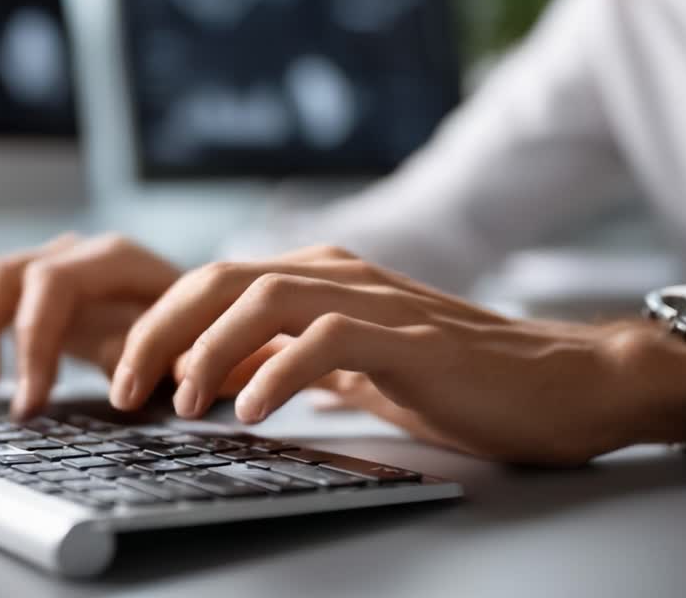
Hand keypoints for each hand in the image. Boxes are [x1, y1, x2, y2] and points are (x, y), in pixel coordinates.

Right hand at [0, 233, 180, 418]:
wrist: (205, 316)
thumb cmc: (197, 331)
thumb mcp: (184, 342)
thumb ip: (149, 353)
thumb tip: (125, 378)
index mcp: (114, 258)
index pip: (52, 283)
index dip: (33, 341)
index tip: (31, 401)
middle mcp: (75, 253)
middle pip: (6, 274)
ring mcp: (50, 266)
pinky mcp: (33, 289)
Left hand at [110, 246, 685, 464]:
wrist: (561, 382)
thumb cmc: (459, 379)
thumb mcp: (356, 370)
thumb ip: (296, 363)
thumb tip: (228, 379)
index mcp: (320, 278)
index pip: (214, 285)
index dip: (158, 327)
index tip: (124, 378)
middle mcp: (340, 274)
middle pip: (221, 279)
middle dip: (160, 331)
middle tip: (126, 388)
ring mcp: (376, 300)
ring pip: (266, 296)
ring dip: (209, 350)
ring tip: (183, 403)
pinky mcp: (412, 336)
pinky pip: (329, 339)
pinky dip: (280, 371)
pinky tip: (253, 410)